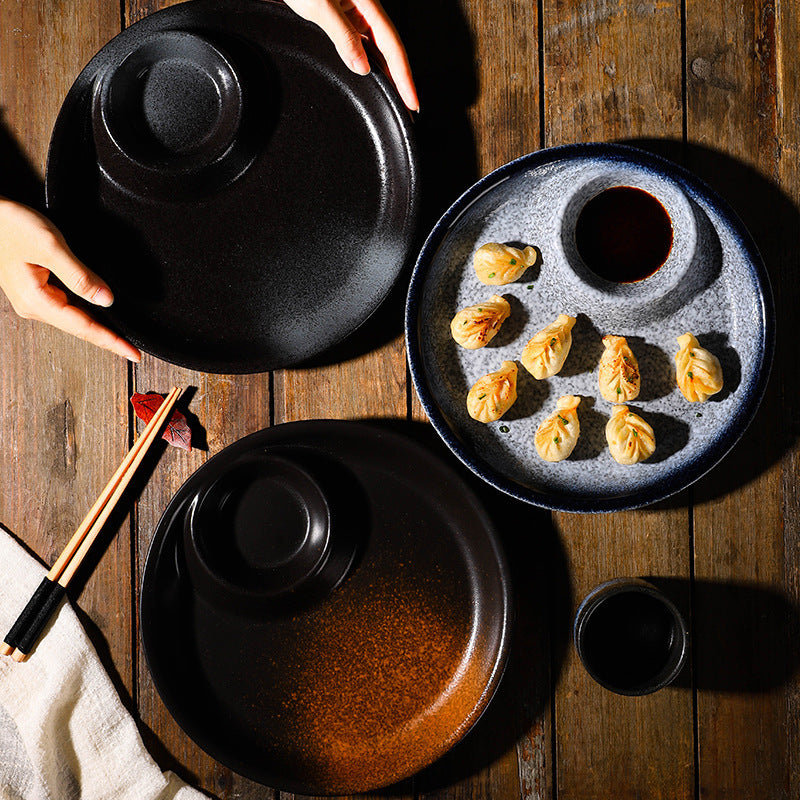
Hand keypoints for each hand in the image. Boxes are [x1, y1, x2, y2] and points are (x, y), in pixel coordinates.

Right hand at [0, 199, 140, 361]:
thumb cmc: (10, 226)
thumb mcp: (50, 246)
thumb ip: (79, 275)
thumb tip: (106, 299)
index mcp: (37, 300)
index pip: (83, 328)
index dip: (111, 341)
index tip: (132, 353)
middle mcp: (34, 306)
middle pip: (80, 328)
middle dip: (107, 339)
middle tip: (132, 351)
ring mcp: (34, 300)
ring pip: (74, 319)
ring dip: (98, 328)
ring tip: (122, 338)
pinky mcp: (36, 291)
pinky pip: (67, 307)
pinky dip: (87, 313)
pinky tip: (100, 315)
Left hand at [283, 0, 418, 111]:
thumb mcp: (320, 7)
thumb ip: (343, 37)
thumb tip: (361, 67)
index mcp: (367, 1)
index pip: (392, 46)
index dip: (404, 76)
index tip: (412, 101)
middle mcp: (363, 5)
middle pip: (387, 48)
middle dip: (398, 78)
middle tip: (406, 106)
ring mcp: (352, 9)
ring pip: (373, 46)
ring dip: (383, 71)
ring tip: (391, 95)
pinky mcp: (339, 12)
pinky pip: (358, 41)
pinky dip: (364, 60)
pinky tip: (365, 73)